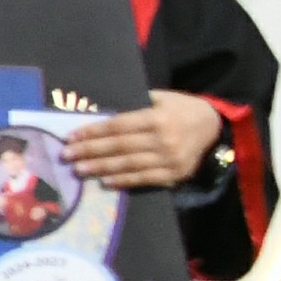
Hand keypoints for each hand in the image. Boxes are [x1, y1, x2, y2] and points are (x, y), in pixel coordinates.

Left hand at [70, 93, 227, 191]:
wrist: (213, 126)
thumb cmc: (180, 108)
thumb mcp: (160, 98)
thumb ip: (135, 106)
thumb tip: (100, 115)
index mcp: (157, 118)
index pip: (118, 126)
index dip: (93, 132)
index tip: (71, 137)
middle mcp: (163, 139)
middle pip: (119, 146)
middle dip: (90, 151)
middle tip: (66, 156)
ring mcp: (170, 159)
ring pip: (129, 164)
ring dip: (101, 168)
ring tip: (79, 170)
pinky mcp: (175, 174)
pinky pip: (145, 179)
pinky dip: (124, 181)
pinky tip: (105, 182)